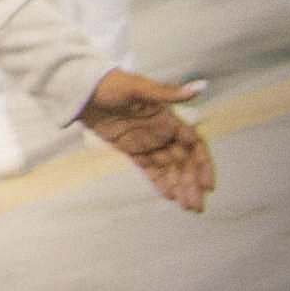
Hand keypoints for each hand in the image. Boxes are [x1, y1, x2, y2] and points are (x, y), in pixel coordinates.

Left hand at [77, 69, 212, 210]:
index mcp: (170, 119)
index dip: (203, 165)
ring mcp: (146, 142)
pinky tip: (169, 196)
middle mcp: (162, 132)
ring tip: (188, 207)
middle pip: (183, 162)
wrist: (81, 90)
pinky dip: (159, 181)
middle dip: (192, 183)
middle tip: (197, 206)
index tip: (208, 185)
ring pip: (168, 168)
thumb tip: (200, 87)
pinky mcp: (131, 148)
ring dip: (179, 186)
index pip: (195, 146)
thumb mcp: (139, 87)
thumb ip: (168, 93)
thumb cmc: (112, 83)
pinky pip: (149, 168)